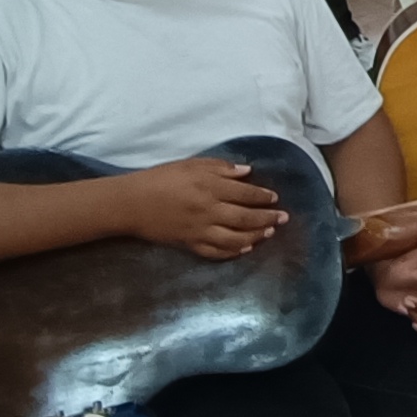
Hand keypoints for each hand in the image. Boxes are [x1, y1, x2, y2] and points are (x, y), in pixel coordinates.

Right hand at [121, 157, 287, 258]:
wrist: (132, 203)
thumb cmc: (161, 178)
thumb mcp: (191, 164)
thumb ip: (220, 168)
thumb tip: (247, 172)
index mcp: (210, 187)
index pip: (245, 193)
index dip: (263, 196)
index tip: (275, 198)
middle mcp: (209, 210)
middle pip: (245, 217)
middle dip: (268, 218)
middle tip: (284, 218)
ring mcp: (200, 231)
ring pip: (235, 238)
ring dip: (256, 236)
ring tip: (269, 233)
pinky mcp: (190, 244)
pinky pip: (216, 252)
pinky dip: (233, 252)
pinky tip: (245, 248)